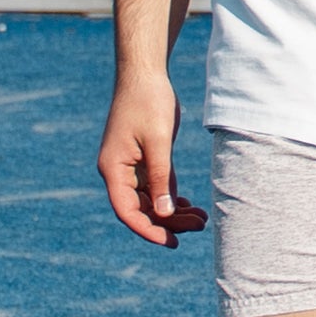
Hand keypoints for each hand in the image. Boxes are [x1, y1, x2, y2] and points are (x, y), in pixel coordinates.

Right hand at [100, 70, 206, 245]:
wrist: (145, 75)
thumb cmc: (148, 102)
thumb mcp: (159, 141)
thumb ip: (162, 177)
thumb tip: (165, 213)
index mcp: (113, 169)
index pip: (127, 211)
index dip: (149, 230)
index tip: (172, 242)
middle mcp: (119, 172)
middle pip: (141, 208)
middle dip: (169, 222)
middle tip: (200, 227)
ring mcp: (131, 166)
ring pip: (151, 200)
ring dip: (174, 212)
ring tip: (202, 219)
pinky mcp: (145, 159)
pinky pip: (157, 187)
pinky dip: (172, 198)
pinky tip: (191, 206)